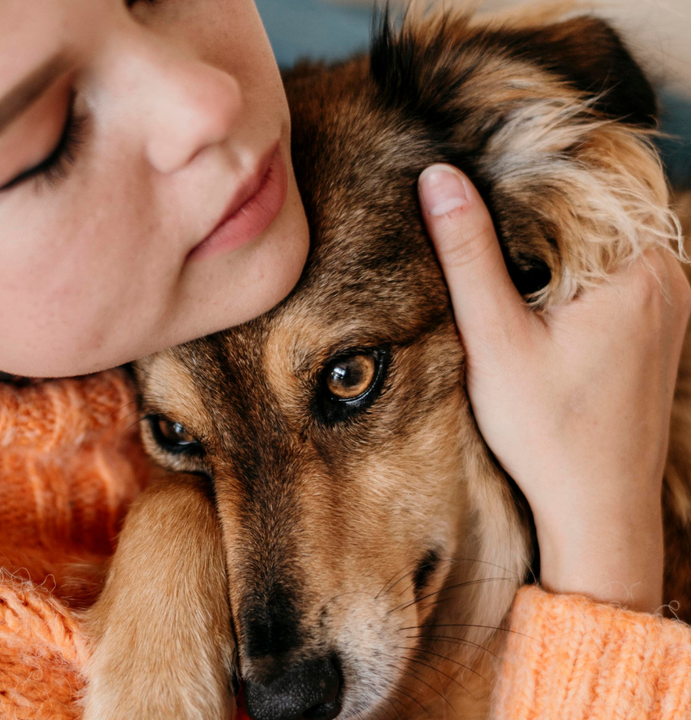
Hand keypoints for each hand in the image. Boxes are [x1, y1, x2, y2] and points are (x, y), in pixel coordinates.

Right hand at [418, 164, 690, 612]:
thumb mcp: (494, 338)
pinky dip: (569, 274)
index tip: (470, 176)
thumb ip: (467, 253)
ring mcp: (669, 303)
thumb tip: (439, 177)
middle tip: (471, 218)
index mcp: (636, 267)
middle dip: (531, 213)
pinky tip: (531, 299)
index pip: (576, 184)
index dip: (518, 177)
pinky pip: (610, 275)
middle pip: (588, 212)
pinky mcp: (657, 328)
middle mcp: (667, 276)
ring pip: (597, 244)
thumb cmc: (549, 433)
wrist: (600, 510)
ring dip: (548, 245)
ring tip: (495, 262)